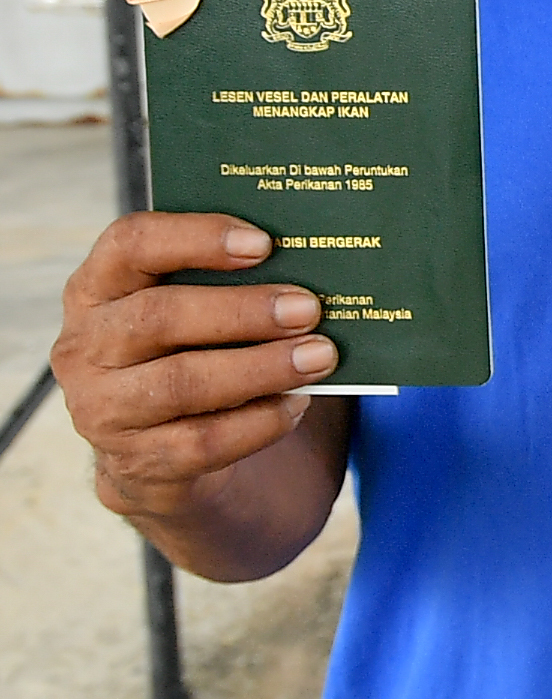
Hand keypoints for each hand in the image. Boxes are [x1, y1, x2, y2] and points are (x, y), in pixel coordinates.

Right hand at [54, 214, 342, 516]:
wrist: (157, 455)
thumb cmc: (188, 357)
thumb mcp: (191, 315)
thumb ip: (228, 285)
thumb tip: (312, 269)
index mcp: (97, 289)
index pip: (129, 244)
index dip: (195, 237)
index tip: (263, 243)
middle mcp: (85, 346)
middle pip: (158, 316)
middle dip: (242, 311)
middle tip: (308, 309)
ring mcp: (101, 408)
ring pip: (182, 383)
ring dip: (261, 367)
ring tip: (319, 357)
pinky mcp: (134, 461)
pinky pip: (204, 441)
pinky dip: (260, 421)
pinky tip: (297, 403)